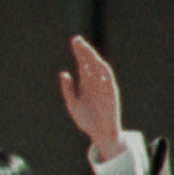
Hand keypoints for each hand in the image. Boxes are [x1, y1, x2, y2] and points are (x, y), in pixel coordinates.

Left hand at [59, 35, 125, 162]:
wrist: (98, 133)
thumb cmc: (86, 119)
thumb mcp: (72, 104)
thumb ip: (67, 89)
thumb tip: (63, 73)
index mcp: (85, 83)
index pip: (82, 63)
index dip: (79, 52)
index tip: (74, 41)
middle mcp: (95, 82)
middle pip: (90, 62)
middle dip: (84, 51)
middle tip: (77, 41)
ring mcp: (103, 86)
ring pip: (99, 68)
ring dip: (93, 58)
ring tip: (86, 50)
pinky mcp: (111, 93)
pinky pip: (108, 80)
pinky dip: (104, 71)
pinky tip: (98, 63)